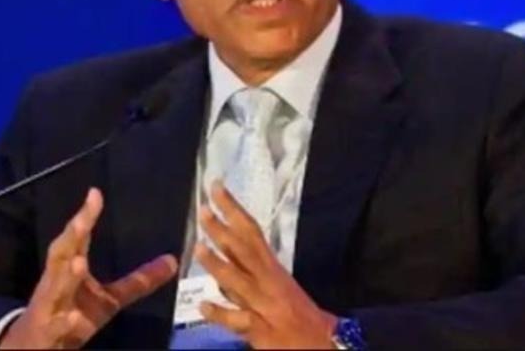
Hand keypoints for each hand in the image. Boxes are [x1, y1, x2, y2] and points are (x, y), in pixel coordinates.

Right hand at [0, 188, 177, 348]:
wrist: (33, 348)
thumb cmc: (70, 316)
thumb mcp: (110, 299)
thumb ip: (138, 281)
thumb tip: (172, 261)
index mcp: (69, 269)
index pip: (78, 239)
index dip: (86, 217)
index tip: (95, 194)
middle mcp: (57, 283)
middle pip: (61, 255)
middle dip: (71, 237)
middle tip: (82, 220)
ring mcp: (50, 307)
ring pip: (55, 288)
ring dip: (65, 275)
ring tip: (78, 262)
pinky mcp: (48, 332)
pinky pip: (56, 327)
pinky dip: (64, 322)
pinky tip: (73, 318)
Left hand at [195, 181, 337, 348]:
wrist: (326, 344)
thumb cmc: (302, 316)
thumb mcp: (279, 290)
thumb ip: (252, 279)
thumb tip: (223, 267)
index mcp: (274, 271)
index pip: (252, 234)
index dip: (234, 211)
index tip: (217, 190)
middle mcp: (270, 283)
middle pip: (245, 251)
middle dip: (223, 230)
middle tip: (203, 209)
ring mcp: (265, 307)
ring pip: (240, 282)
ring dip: (219, 265)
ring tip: (198, 249)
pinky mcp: (262, 332)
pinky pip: (240, 321)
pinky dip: (222, 313)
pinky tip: (204, 306)